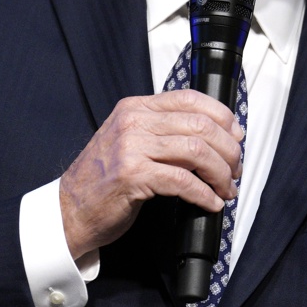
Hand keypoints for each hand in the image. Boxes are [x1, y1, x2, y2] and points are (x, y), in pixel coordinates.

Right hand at [59, 90, 242, 259]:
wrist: (70, 209)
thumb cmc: (102, 179)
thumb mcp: (128, 141)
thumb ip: (160, 130)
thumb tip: (210, 135)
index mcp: (134, 108)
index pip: (189, 98)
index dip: (221, 116)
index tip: (235, 135)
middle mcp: (133, 122)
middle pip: (199, 125)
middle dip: (228, 150)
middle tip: (235, 169)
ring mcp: (131, 148)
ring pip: (196, 151)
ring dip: (220, 173)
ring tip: (226, 188)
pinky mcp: (133, 176)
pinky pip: (183, 181)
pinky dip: (204, 194)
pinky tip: (211, 202)